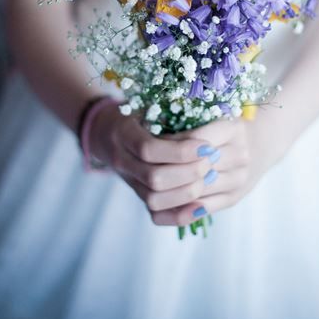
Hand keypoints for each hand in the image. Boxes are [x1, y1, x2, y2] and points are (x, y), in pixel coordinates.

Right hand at [88, 104, 220, 215]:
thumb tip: (210, 116)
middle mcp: (120, 160)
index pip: (149, 149)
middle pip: (154, 177)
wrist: (105, 133)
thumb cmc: (135, 113)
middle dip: (189, 172)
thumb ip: (169, 109)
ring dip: (187, 192)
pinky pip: (156, 214)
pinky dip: (180, 214)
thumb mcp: (146, 104)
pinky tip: (201, 207)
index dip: (181, 151)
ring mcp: (128, 180)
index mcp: (122, 133)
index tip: (207, 145)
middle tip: (213, 160)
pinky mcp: (137, 195)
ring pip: (154, 199)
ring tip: (211, 177)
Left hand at [151, 114, 291, 226]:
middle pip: (194, 169)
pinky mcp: (233, 198)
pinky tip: (159, 204)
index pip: (193, 141)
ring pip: (195, 192)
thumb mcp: (212, 115)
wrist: (261, 143)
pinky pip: (201, 210)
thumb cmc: (225, 126)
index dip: (167, 145)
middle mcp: (240, 154)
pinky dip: (177, 210)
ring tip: (143, 184)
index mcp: (232, 128)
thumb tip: (150, 132)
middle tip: (139, 167)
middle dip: (163, 170)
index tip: (147, 142)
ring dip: (166, 191)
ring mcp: (239, 179)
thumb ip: (188, 123)